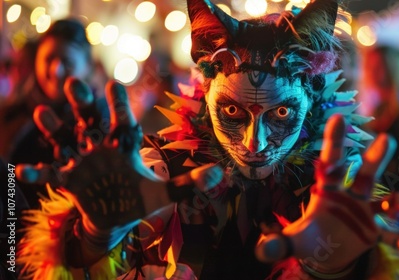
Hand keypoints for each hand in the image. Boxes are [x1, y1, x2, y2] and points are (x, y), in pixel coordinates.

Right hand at [15, 78, 221, 246]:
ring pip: (65, 139)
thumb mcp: (167, 191)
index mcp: (124, 144)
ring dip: (54, 127)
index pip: (122, 120)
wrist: (119, 216)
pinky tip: (23, 170)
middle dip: (82, 103)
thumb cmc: (141, 197)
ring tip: (44, 112)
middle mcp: (101, 147)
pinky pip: (50, 174)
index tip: (116, 84)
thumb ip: (190, 183)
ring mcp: (82, 161)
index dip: (118, 105)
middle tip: (75, 84)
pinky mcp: (68, 180)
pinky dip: (37, 172)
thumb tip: (221, 174)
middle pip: (90, 120)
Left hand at [255, 115, 398, 275]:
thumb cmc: (309, 239)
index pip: (331, 162)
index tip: (338, 117)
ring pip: (390, 201)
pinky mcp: (375, 232)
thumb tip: (261, 250)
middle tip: (386, 140)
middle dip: (374, 159)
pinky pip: (394, 236)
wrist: (326, 253)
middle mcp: (351, 196)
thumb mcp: (293, 241)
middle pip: (366, 174)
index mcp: (327, 191)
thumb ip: (278, 244)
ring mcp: (366, 213)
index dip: (334, 142)